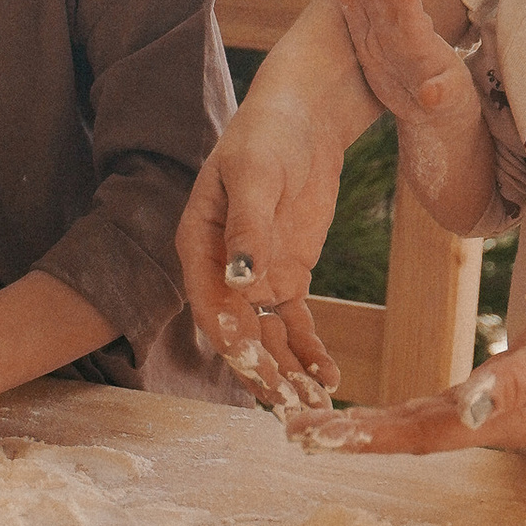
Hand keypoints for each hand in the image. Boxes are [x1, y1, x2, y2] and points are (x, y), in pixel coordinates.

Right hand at [175, 85, 347, 393]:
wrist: (304, 119)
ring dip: (288, 373)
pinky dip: (309, 353)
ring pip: (268, 338)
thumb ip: (247, 227)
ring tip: (314, 406)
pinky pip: (296, 325)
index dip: (229, 337)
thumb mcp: (255, 176)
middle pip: (238, 332)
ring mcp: (256, 278)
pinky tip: (327, 380)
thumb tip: (240, 278)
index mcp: (198, 244)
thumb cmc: (267, 136)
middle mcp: (221, 270)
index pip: (208, 303)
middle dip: (262, 370)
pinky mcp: (288, 278)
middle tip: (288, 403)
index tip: (254, 363)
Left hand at [318, 267, 525, 457]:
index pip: (422, 434)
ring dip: (371, 426)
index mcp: (508, 420)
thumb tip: (465, 411)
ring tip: (319, 426)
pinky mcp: (502, 383)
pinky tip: (380, 410)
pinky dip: (403, 408)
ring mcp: (500, 407)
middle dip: (353, 436)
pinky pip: (439, 404)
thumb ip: (514, 379)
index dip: (368, 436)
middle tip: (293, 433)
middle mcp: (499, 422)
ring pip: (422, 422)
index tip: (317, 436)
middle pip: (412, 434)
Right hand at [337, 0, 472, 128]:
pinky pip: (358, 24)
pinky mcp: (370, 49)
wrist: (432, 108)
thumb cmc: (449, 99)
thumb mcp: (450, 99)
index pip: (414, 16)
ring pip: (371, 3)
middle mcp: (402, 32)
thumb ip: (440, 94)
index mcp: (422, 42)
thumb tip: (430, 96)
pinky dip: (350, 7)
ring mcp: (385, 38)